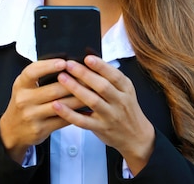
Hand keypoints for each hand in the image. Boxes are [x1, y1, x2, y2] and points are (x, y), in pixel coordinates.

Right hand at [0, 59, 85, 162]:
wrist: (12, 130)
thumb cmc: (25, 102)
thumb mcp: (25, 86)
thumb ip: (40, 75)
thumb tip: (67, 63)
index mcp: (20, 84)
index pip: (32, 72)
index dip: (48, 66)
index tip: (64, 62)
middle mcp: (24, 99)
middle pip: (53, 89)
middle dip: (74, 83)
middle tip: (90, 77)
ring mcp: (31, 116)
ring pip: (61, 105)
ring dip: (79, 98)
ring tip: (93, 91)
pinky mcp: (40, 129)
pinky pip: (62, 120)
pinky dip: (76, 114)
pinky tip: (87, 108)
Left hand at [53, 55, 154, 175]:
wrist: (136, 136)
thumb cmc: (126, 109)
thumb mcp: (125, 91)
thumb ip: (110, 78)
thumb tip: (90, 59)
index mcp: (126, 89)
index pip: (114, 75)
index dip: (101, 66)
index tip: (87, 58)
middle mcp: (120, 102)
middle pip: (102, 86)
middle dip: (85, 74)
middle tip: (69, 64)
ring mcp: (110, 116)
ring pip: (93, 101)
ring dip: (76, 89)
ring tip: (62, 78)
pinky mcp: (100, 128)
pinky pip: (83, 121)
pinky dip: (69, 113)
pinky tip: (57, 105)